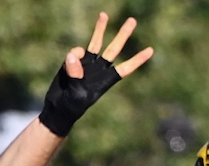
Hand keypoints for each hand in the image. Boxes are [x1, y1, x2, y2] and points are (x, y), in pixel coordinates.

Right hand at [37, 12, 153, 136]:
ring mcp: (87, 63)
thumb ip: (76, 74)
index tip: (151, 51)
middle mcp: (100, 69)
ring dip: (100, 28)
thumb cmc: (71, 106)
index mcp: (106, 80)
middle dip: (123, 34)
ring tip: (104, 15)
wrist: (58, 107)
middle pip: (114, 48)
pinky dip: (73, 54)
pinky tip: (68, 65)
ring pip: (96, 42)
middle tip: (133, 20)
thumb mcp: (76, 93)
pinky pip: (76, 52)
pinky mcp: (74, 60)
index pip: (125, 68)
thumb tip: (74, 54)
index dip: (137, 60)